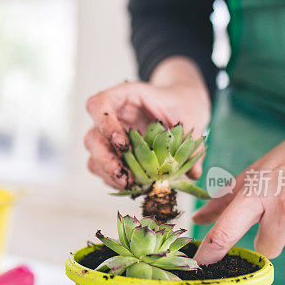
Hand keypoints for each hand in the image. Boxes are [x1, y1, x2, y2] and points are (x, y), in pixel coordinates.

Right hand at [85, 57, 210, 188]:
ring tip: (131, 185)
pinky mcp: (115, 156)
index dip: (103, 124)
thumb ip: (191, 140)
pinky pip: (105, 171)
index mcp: (124, 98)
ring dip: (109, 174)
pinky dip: (116, 181)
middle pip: (92, 138)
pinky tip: (135, 186)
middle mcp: (111, 118)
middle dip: (106, 160)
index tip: (122, 143)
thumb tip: (193, 174)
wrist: (182, 108)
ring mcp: (110, 138)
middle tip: (125, 176)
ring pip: (94, 158)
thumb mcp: (191, 113)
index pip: (98, 105)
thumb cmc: (182, 103)